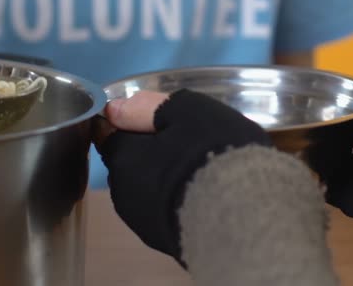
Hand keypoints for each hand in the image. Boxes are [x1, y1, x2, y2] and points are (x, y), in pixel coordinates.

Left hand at [93, 89, 271, 263]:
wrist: (245, 217)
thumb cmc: (212, 152)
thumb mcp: (185, 111)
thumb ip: (146, 108)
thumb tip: (115, 109)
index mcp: (122, 157)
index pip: (107, 135)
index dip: (128, 124)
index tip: (153, 121)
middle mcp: (123, 193)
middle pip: (129, 164)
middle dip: (148, 154)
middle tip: (186, 145)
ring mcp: (144, 223)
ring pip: (147, 190)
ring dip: (163, 179)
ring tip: (199, 173)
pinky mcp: (166, 243)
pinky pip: (166, 212)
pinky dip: (176, 202)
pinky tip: (203, 197)